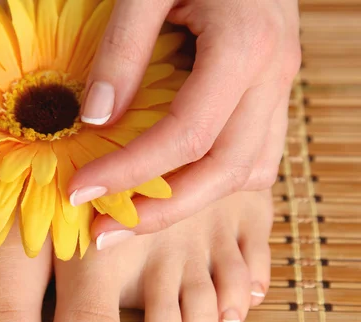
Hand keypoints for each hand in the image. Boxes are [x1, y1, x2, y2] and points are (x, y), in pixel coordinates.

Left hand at [69, 0, 300, 245]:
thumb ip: (123, 50)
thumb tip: (95, 120)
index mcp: (244, 47)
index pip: (185, 136)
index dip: (130, 172)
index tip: (79, 194)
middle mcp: (272, 78)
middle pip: (224, 172)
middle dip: (162, 212)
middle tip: (105, 233)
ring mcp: (280, 89)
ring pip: (247, 173)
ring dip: (191, 202)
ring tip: (135, 215)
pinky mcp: (273, 94)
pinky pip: (255, 156)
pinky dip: (215, 180)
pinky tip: (177, 182)